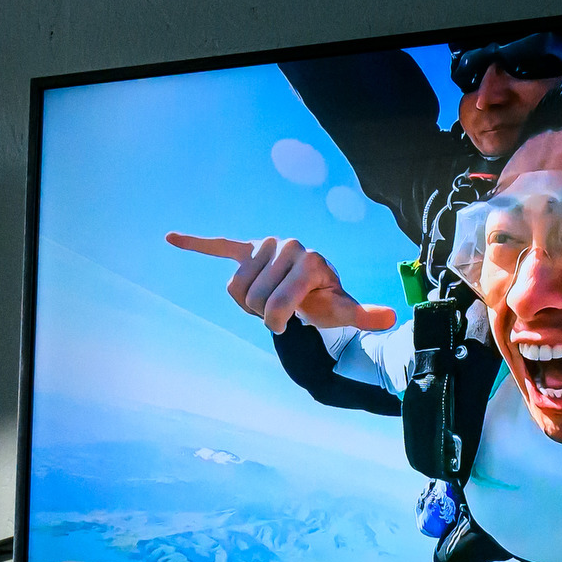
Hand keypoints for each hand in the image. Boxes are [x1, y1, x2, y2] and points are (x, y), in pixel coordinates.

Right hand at [165, 233, 396, 332]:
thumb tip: (390, 316)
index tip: (287, 325)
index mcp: (309, 260)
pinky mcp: (245, 246)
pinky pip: (218, 245)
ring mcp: (265, 244)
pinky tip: (171, 237)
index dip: (276, 323)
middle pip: (252, 297)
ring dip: (247, 301)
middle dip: (262, 312)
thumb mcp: (344, 310)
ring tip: (268, 297)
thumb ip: (364, 314)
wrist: (314, 285)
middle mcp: (286, 244)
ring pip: (235, 287)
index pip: (275, 305)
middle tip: (281, 309)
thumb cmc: (326, 300)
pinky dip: (194, 242)